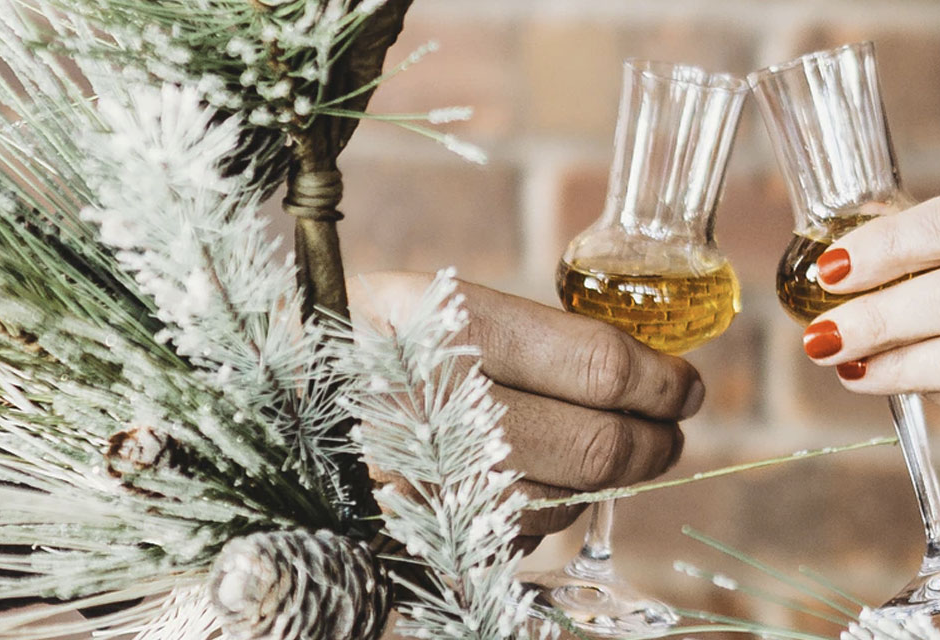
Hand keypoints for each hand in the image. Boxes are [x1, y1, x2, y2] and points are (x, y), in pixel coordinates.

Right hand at [349, 272, 702, 551]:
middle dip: (653, 443)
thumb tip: (650, 374)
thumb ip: (534, 336)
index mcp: (437, 321)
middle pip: (594, 446)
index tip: (683, 385)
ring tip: (608, 451)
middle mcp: (425, 402)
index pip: (596, 365)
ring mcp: (415, 479)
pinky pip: (514, 536)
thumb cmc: (362, 345)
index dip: (660, 382)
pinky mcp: (409, 534)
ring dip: (602, 483)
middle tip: (669, 431)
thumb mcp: (429, 306)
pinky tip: (530, 479)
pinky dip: (542, 510)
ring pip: (563, 501)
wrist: (256, 404)